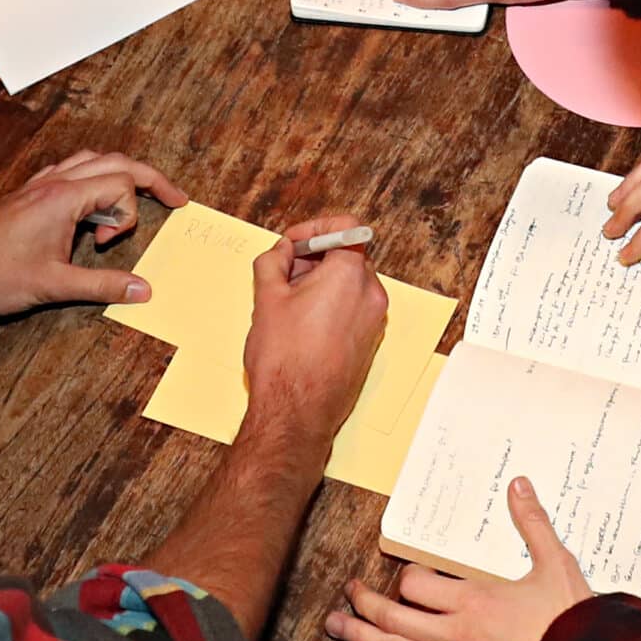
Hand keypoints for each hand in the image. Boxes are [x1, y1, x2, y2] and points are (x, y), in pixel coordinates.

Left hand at [0, 150, 187, 314]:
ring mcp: (39, 185)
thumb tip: (143, 290)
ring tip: (130, 202)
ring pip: (91, 161)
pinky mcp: (28, 194)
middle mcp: (53, 182)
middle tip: (175, 198)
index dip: (127, 217)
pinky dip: (91, 181)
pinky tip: (89, 208)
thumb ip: (104, 285)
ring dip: (117, 177)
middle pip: (114, 162)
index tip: (105, 246)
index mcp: (63, 197)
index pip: (120, 185)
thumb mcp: (56, 286)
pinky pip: (70, 171)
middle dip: (149, 178)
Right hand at [241, 215, 387, 444]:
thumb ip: (273, 262)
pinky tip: (301, 323)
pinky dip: (330, 304)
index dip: (315, 229)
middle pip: (346, 255)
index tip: (293, 243)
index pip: (346, 228)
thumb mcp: (267, 298)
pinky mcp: (369, 342)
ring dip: (319, 282)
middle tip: (282, 273)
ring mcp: (373, 320)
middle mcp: (371, 295)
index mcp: (350, 275)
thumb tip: (280, 251)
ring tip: (287, 303)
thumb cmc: (284, 359)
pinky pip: (352, 307)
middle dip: (313, 258)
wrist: (297, 412)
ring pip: (348, 283)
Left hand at [329, 477, 590, 640]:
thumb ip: (533, 525)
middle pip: (394, 616)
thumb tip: (518, 485)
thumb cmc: (572, 625)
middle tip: (348, 593)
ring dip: (361, 638)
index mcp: (472, 601)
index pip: (416, 584)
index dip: (405, 577)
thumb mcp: (556, 567)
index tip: (404, 575)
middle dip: (366, 603)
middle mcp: (454, 636)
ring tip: (336, 627)